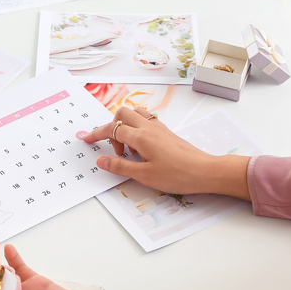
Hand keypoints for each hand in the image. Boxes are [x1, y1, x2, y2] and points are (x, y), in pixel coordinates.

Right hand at [80, 106, 250, 199]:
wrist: (204, 171)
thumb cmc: (176, 175)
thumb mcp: (144, 175)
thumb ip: (120, 166)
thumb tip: (101, 160)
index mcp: (141, 136)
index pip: (113, 130)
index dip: (97, 134)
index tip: (86, 139)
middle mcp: (149, 127)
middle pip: (122, 114)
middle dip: (111, 128)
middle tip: (113, 150)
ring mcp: (159, 127)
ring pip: (135, 114)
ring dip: (125, 125)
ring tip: (128, 149)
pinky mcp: (166, 132)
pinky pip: (146, 120)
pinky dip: (137, 128)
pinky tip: (140, 148)